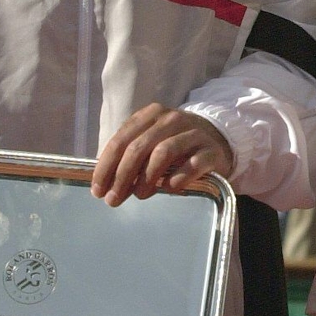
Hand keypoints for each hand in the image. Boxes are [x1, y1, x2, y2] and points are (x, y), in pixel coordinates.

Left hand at [91, 104, 232, 202]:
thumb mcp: (151, 142)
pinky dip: (177, 179)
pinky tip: (169, 188)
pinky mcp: (210, 151)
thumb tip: (104, 183)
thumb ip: (130, 155)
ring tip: (140, 195)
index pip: (121, 139)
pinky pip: (192, 165)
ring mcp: (193, 133)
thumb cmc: (175, 144)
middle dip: (122, 176)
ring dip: (146, 178)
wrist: (217, 140)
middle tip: (114, 200)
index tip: (98, 191)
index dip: (106, 166)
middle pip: (139, 147)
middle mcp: (171, 119)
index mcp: (151, 114)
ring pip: (163, 152)